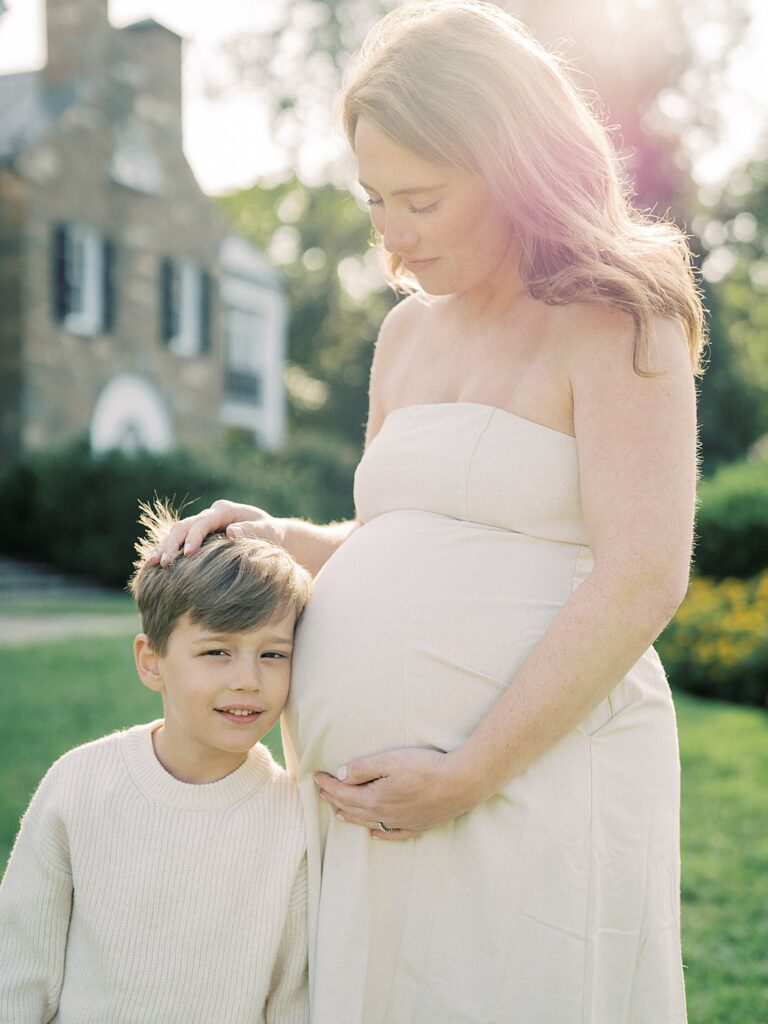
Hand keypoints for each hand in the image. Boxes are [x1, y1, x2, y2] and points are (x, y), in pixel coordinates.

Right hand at [150, 499, 283, 565]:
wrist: (272, 535)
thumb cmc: (272, 533)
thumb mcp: (269, 531)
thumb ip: (253, 530)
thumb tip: (232, 532)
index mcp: (225, 510)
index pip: (203, 521)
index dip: (193, 537)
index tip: (187, 554)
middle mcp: (211, 515)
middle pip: (184, 525)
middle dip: (172, 543)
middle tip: (163, 562)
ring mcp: (203, 524)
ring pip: (178, 533)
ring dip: (165, 547)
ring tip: (153, 564)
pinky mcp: (199, 536)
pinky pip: (180, 542)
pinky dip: (168, 551)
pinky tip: (156, 565)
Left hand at [314, 747, 479, 840]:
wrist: (461, 783)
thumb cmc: (426, 768)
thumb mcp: (390, 760)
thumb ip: (363, 768)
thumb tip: (342, 776)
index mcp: (374, 799)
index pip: (343, 792)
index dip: (327, 784)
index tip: (315, 776)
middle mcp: (384, 815)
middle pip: (352, 808)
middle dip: (334, 799)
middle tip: (323, 791)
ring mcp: (401, 823)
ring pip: (369, 822)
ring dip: (351, 817)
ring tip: (339, 812)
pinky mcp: (417, 825)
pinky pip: (392, 834)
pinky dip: (380, 833)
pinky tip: (374, 833)